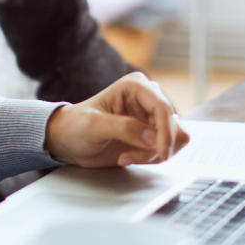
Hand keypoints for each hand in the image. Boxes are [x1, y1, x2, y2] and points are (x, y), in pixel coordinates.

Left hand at [43, 72, 189, 166]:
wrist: (69, 141)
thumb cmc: (76, 126)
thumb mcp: (94, 126)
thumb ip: (124, 129)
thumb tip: (153, 137)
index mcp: (136, 86)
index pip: (163, 108)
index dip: (165, 133)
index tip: (161, 153)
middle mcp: (148, 99)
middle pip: (173, 126)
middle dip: (155, 147)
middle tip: (129, 156)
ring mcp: (152, 117)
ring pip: (175, 139)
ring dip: (154, 154)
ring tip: (127, 156)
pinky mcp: (153, 134)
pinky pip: (168, 149)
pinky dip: (152, 158)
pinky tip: (129, 157)